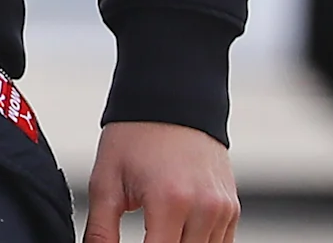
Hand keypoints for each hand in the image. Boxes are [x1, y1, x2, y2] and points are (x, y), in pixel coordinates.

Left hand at [85, 121, 238, 242]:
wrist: (170, 101)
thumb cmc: (135, 136)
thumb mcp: (105, 182)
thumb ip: (100, 231)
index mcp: (170, 201)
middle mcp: (204, 208)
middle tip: (142, 235)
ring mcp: (222, 209)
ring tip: (155, 233)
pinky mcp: (232, 208)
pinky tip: (176, 234)